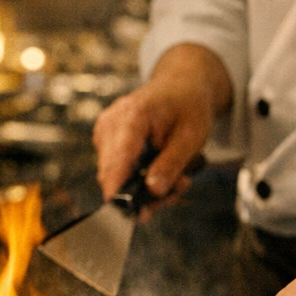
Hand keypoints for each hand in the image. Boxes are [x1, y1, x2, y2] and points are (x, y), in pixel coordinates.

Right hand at [92, 43, 228, 204]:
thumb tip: (153, 191)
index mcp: (132, 115)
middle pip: (112, 173)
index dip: (118, 187)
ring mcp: (104, 131)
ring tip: (175, 180)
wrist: (181, 85)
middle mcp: (110, 123)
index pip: (118, 158)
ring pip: (112, 176)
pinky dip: (135, 177)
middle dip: (141, 192)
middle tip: (176, 192)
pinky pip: (114, 169)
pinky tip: (158, 172)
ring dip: (141, 187)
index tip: (123, 210)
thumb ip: (171, 164)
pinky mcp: (104, 140)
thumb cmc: (188, 105)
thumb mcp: (192, 136)